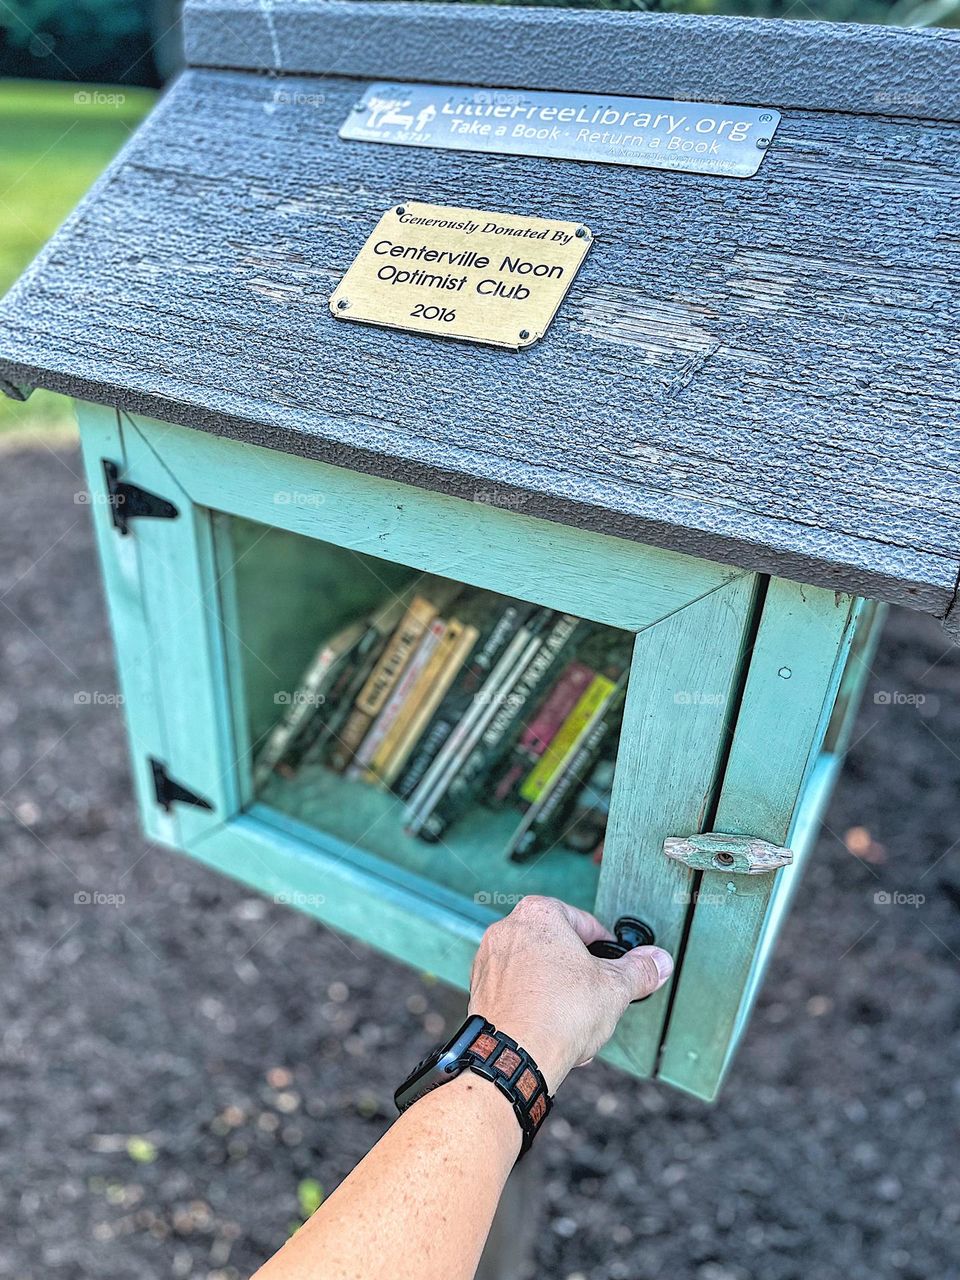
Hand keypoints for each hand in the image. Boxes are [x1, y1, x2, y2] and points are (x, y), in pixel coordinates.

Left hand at [468, 896, 673, 1093]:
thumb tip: (657, 961)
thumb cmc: (558, 1014)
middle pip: (557, 946)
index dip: (604, 945)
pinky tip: (554, 1030)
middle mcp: (508, 930)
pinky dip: (535, 1005)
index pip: (583, 921)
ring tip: (576, 1019)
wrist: (515, 1057)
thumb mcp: (615, 988)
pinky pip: (517, 991)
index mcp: (539, 914)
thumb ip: (639, 970)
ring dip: (558, 992)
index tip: (613, 961)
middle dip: (578, 973)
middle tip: (595, 994)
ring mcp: (490, 960)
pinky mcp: (480, 990)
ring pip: (536, 970)